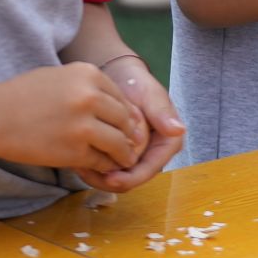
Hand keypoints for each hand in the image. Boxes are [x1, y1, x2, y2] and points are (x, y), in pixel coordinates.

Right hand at [0, 63, 148, 174]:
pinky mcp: (74, 151)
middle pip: (124, 118)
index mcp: (89, 74)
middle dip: (129, 133)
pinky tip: (105, 167)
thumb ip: (88, 86)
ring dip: (123, 153)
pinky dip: (106, 165)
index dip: (126, 114)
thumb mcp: (60, 76)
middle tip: (131, 144)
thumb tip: (115, 104)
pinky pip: (100, 159)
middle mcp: (91, 97)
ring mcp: (84, 125)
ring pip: (118, 141)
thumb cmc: (22, 96)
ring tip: (124, 159)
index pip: (121, 97)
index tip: (129, 125)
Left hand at [71, 57, 184, 192]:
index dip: (130, 178)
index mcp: (167, 143)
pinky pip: (106, 170)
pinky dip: (93, 169)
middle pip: (131, 179)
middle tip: (86, 172)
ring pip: (117, 179)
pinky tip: (79, 162)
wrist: (119, 77)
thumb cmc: (137, 83)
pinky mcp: (119, 155)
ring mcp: (135, 156)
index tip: (109, 178)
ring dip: (98, 177)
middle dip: (109, 180)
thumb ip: (162, 113)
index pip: (149, 170)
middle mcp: (153, 154)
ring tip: (80, 167)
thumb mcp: (151, 95)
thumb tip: (178, 130)